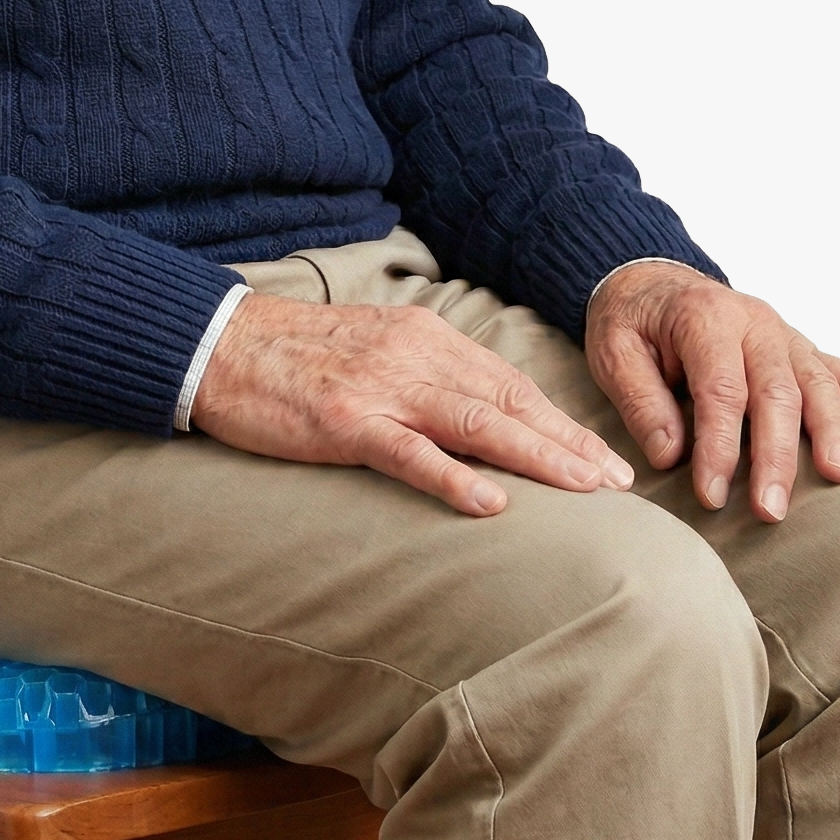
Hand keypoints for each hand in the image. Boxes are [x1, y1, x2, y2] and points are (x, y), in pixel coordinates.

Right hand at [193, 293, 635, 515]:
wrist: (219, 345)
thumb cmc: (293, 356)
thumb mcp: (370, 351)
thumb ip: (421, 376)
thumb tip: (474, 418)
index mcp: (422, 337)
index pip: (508, 383)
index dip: (561, 422)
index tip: (605, 459)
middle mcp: (412, 355)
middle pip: (507, 401)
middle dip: (569, 444)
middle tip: (621, 484)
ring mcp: (379, 387)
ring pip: (476, 423)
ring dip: (538, 457)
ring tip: (586, 491)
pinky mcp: (344, 419)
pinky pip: (408, 452)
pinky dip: (453, 477)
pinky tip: (492, 502)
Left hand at [585, 262, 839, 521]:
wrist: (646, 279)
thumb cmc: (630, 320)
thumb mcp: (612, 352)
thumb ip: (641, 401)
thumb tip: (671, 454)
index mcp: (703, 317)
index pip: (720, 390)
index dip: (719, 446)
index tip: (712, 494)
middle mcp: (752, 321)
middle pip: (776, 392)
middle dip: (777, 455)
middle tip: (771, 509)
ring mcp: (781, 333)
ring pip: (816, 383)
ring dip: (830, 432)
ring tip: (839, 476)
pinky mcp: (795, 346)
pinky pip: (839, 369)